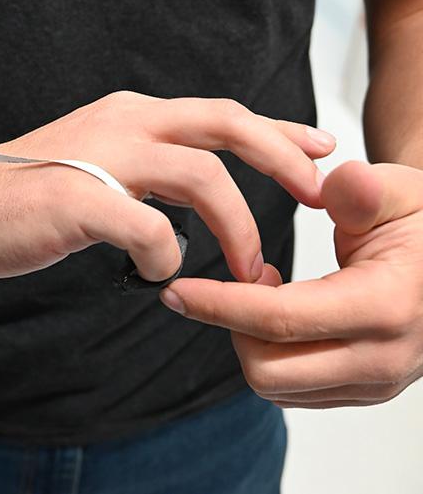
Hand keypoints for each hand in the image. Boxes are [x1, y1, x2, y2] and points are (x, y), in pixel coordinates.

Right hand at [0, 91, 333, 279]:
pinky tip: (153, 275)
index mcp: (130, 114)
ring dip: (237, 226)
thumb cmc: (28, 193)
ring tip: (250, 270)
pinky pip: (150, 231)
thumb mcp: (98, 160)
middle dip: (281, 157)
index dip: (276, 130)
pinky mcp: (80, 200)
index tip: (317, 150)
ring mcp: (101, 158)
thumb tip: (201, 203)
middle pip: (225, 124)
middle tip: (315, 193)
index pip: (219, 113)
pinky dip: (165, 258)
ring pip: (202, 178)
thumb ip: (148, 169)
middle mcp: (123, 123)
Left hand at [162, 160, 422, 407]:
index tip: (176, 290)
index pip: (279, 319)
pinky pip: (295, 390)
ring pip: (276, 387)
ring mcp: (375, 383)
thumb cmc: (422, 223)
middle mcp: (381, 358)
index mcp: (386, 306)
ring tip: (263, 288)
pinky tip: (280, 311)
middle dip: (230, 327)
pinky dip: (272, 354)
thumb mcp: (398, 192)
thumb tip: (338, 183)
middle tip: (229, 279)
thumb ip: (362, 190)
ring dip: (250, 341)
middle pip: (267, 369)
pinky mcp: (364, 391)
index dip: (219, 304)